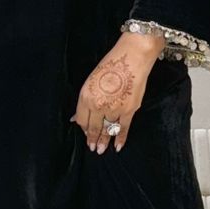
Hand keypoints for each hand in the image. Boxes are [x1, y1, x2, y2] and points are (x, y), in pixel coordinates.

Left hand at [71, 31, 163, 153]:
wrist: (132, 58)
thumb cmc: (111, 65)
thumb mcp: (91, 80)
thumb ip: (85, 100)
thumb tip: (77, 117)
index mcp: (86, 96)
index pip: (82, 119)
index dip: (83, 128)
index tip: (85, 132)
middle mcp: (98, 105)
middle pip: (93, 127)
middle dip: (92, 139)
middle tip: (92, 148)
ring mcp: (114, 109)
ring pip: (107, 130)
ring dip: (104, 141)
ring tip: (101, 150)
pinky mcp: (129, 110)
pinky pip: (122, 129)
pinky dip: (119, 139)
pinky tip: (117, 147)